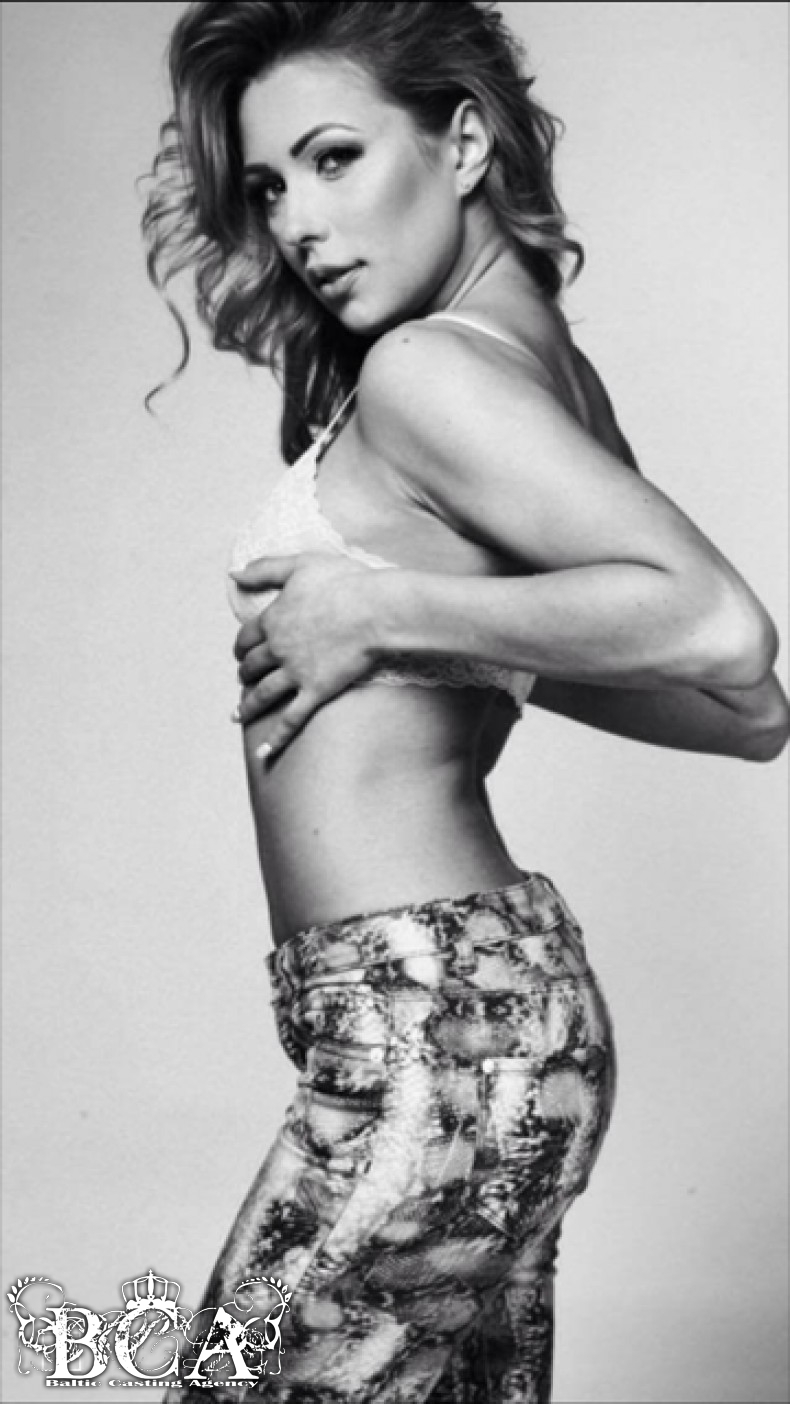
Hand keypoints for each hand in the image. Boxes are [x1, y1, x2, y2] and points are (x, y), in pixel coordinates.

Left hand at [230, 551, 387, 757]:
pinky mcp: (316, 692)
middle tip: (242, 680)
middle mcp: (279, 648)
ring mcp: (296, 673)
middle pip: (252, 665)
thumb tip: (233, 573)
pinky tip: (263, 753)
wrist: (376, 609)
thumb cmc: (345, 581)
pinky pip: (291, 720)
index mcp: (274, 619)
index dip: (241, 644)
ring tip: (237, 716)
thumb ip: (265, 569)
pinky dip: (276, 738)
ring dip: (247, 706)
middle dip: (244, 673)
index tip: (240, 652)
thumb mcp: (300, 564)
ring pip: (263, 694)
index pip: (247, 635)